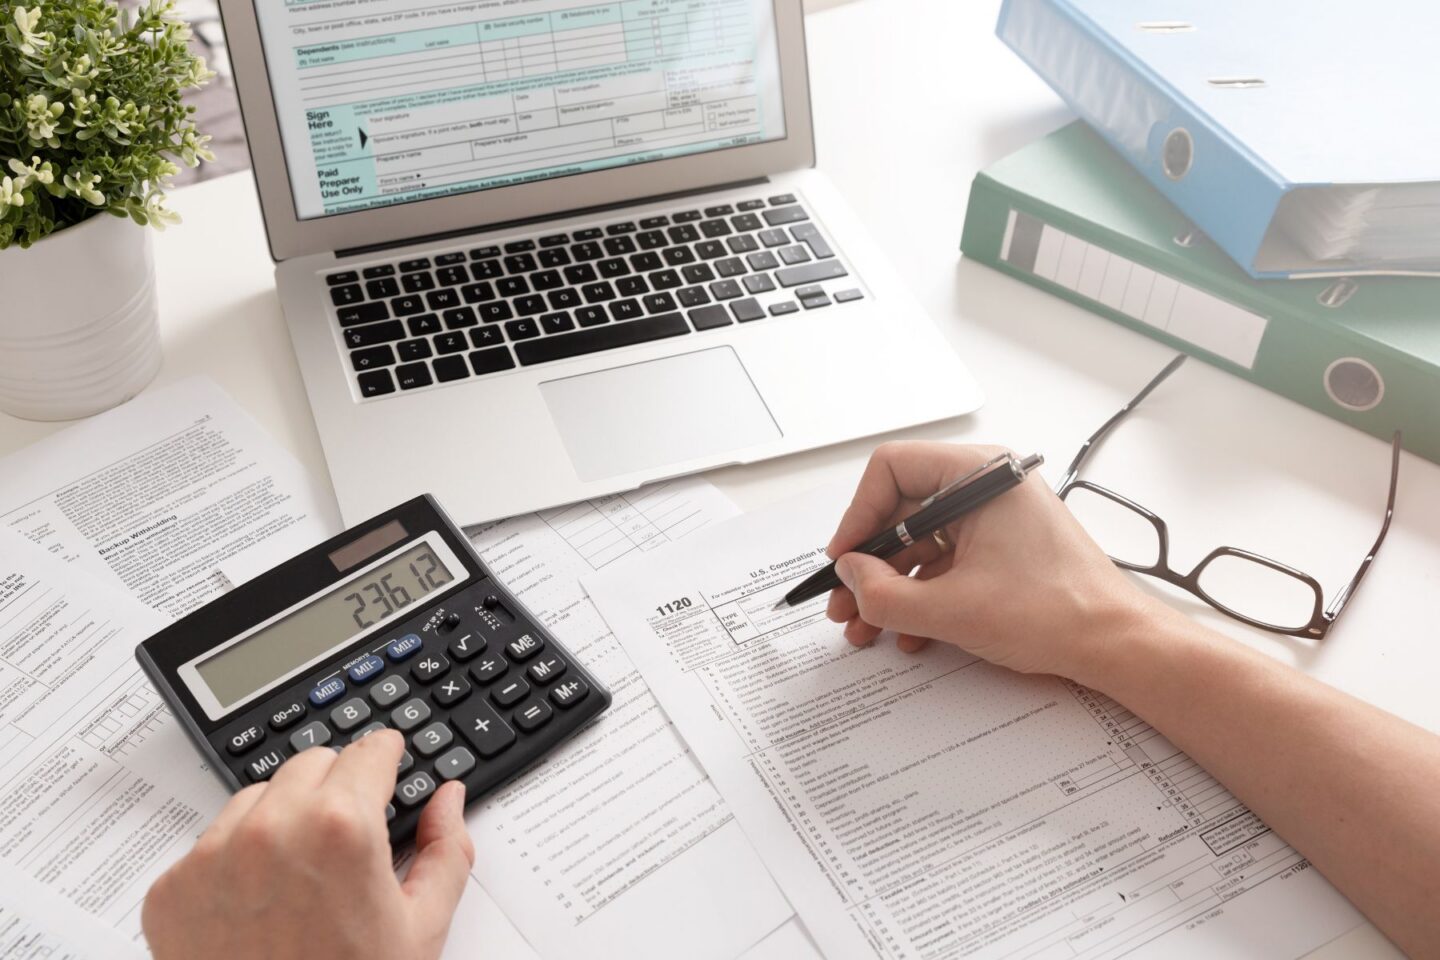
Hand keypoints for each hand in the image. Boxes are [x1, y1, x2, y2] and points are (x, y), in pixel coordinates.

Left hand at [142, 730, 473, 959]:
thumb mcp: (421, 928)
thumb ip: (446, 850)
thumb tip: (446, 799)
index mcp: (341, 828)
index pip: (367, 750)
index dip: (386, 757)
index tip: (387, 760)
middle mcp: (272, 829)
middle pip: (312, 763)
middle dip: (337, 786)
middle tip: (351, 834)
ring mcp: (212, 858)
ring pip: (256, 797)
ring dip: (283, 817)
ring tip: (303, 876)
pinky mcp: (172, 889)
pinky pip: (208, 845)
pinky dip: (235, 861)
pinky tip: (260, 905)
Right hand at [826, 442, 1167, 682]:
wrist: (1116, 644)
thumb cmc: (1058, 612)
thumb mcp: (952, 609)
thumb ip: (885, 594)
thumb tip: (850, 578)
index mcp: (978, 476)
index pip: (891, 470)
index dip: (858, 516)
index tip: (844, 559)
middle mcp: (986, 487)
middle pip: (902, 511)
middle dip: (869, 564)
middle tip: (845, 603)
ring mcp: (995, 518)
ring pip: (920, 543)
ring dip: (890, 588)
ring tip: (868, 628)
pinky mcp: (1002, 548)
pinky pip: (945, 562)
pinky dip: (922, 596)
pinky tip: (909, 634)